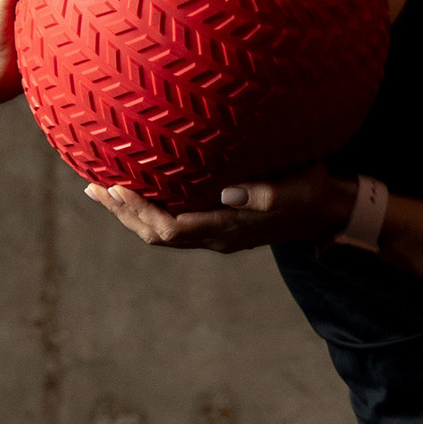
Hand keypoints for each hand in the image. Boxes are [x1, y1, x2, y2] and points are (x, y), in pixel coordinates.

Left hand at [82, 164, 357, 254]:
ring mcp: (216, 231)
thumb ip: (264, 193)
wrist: (329, 210)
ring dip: (131, 212)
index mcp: (227, 230)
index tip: (115, 188)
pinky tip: (141, 187)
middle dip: (123, 213)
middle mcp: (215, 236)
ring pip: (162, 230)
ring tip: (103, 189)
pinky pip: (174, 219)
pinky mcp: (220, 221)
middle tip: (93, 187)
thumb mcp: (294, 189)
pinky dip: (150, 206)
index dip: (139, 212)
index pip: (169, 229)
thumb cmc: (312, 193)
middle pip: (156, 234)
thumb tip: (227, 191)